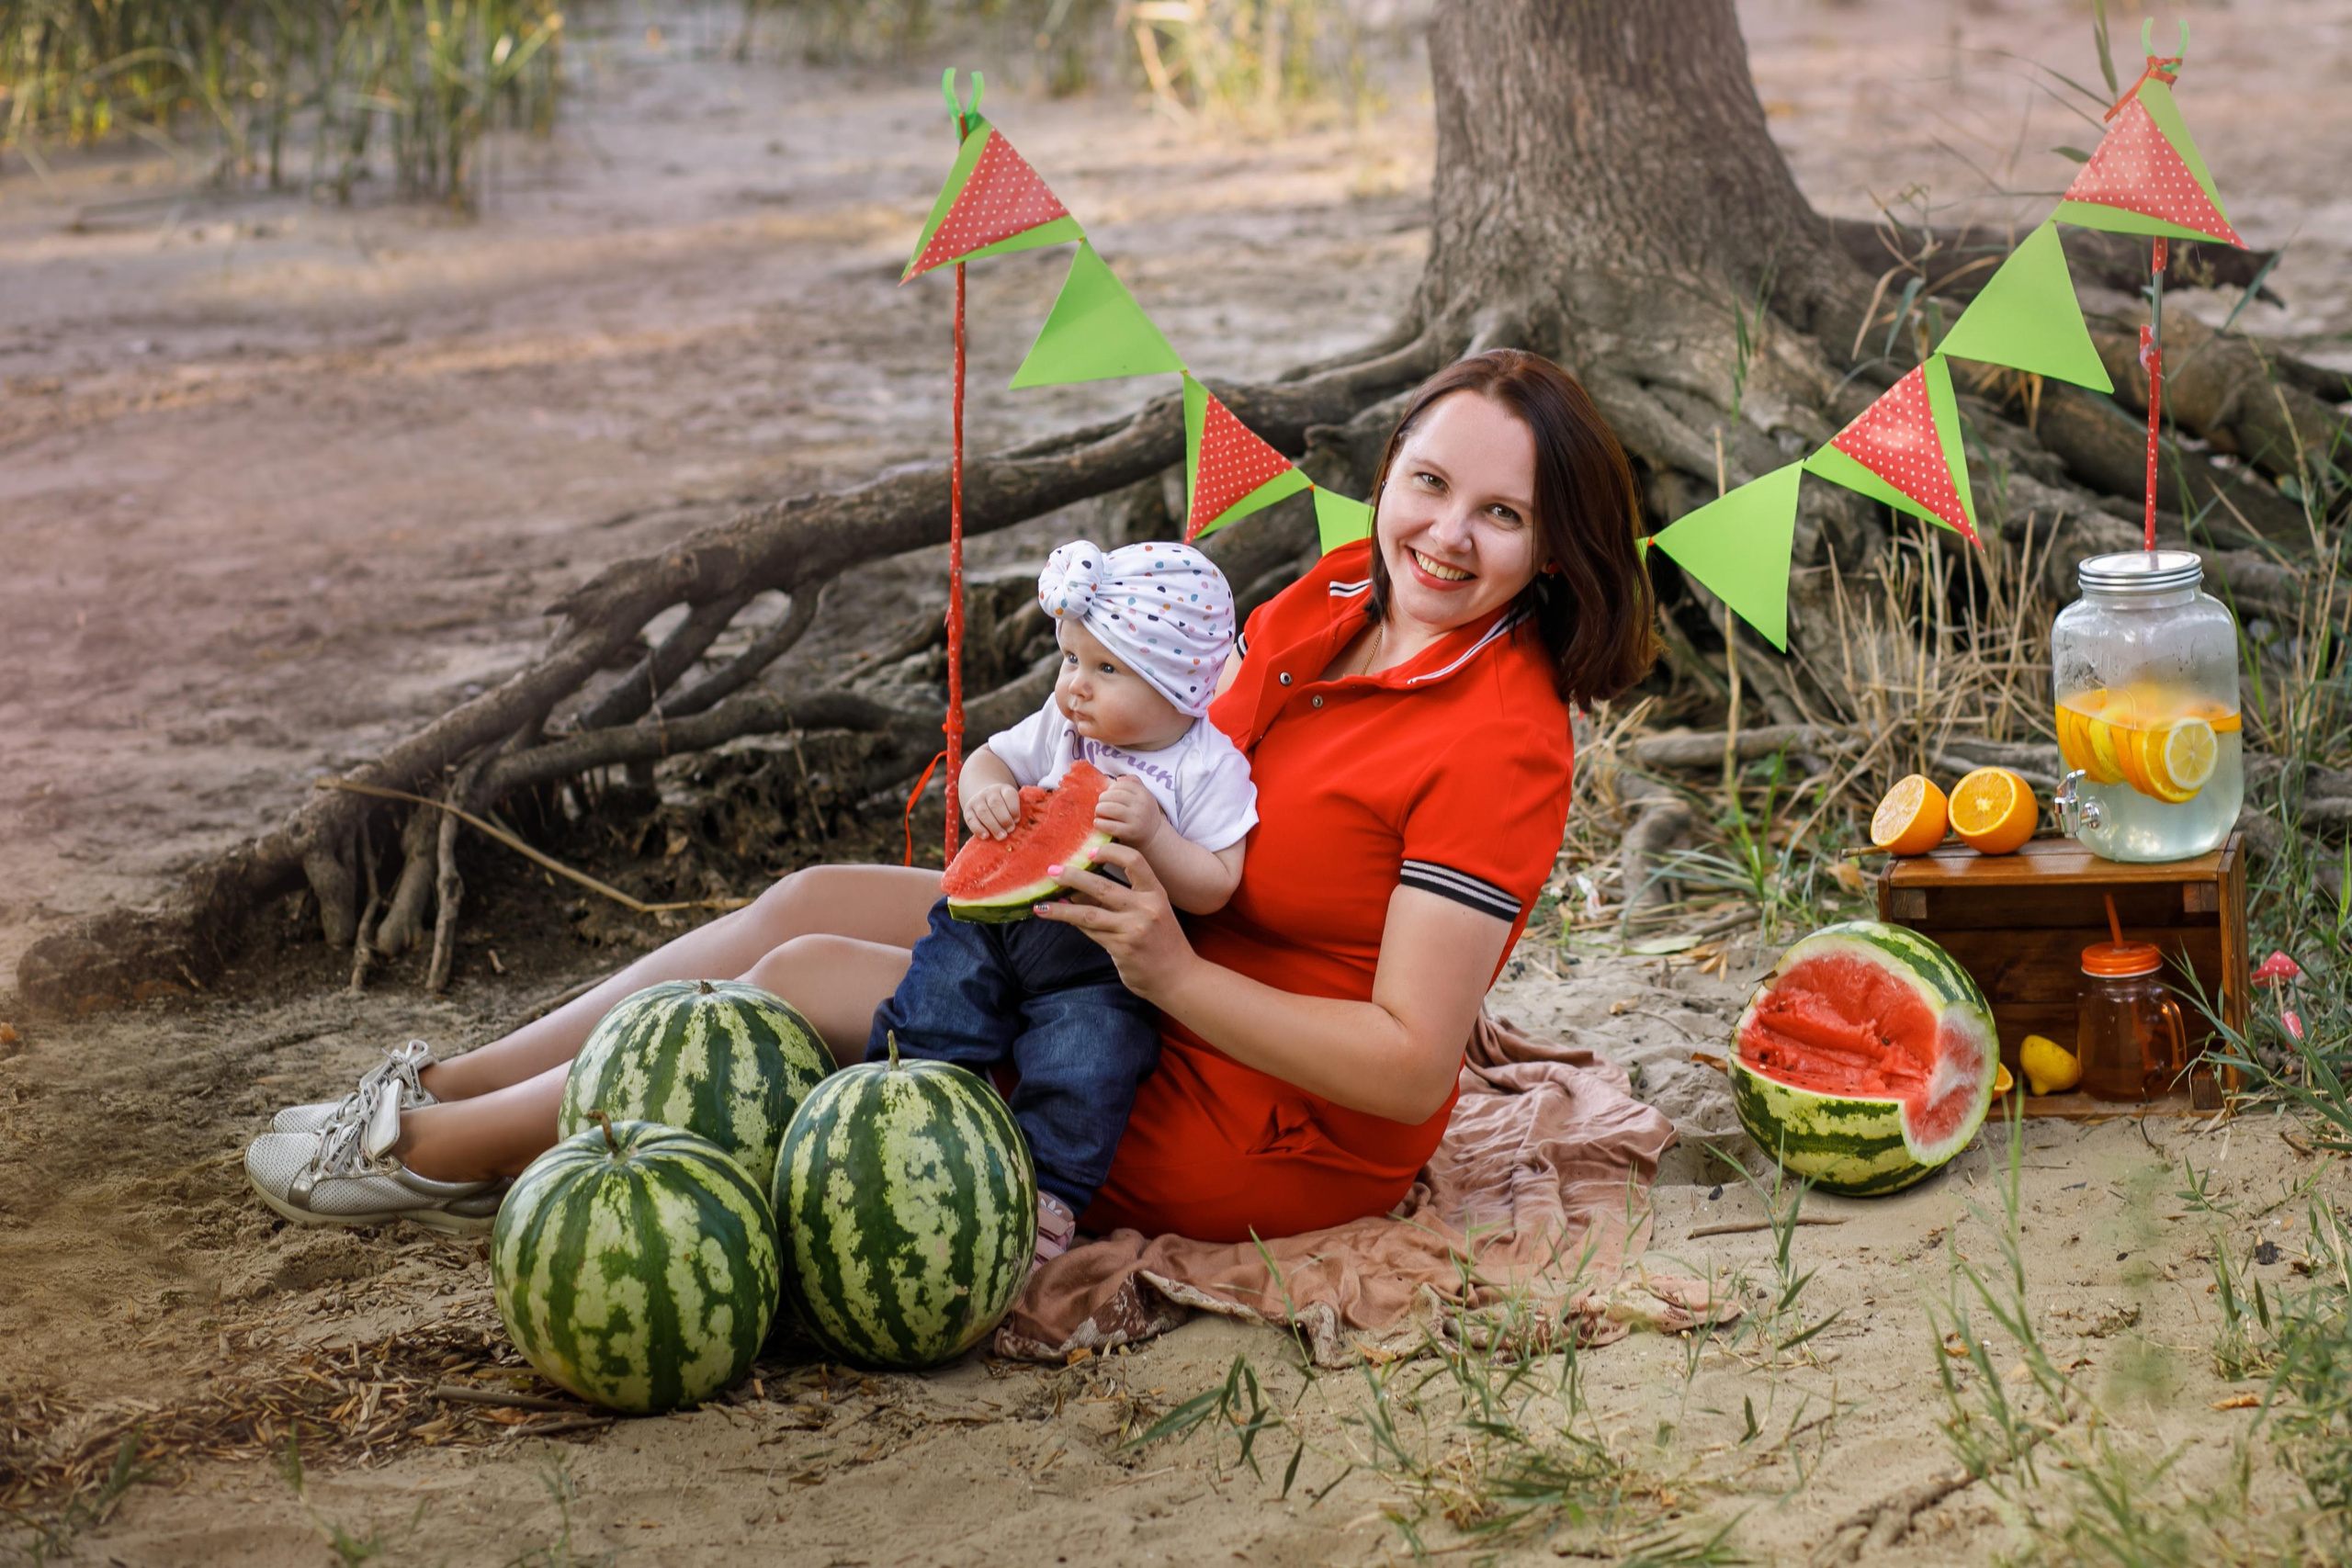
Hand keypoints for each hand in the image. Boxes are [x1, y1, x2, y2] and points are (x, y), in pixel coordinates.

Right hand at [964, 782, 1023, 839]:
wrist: (984, 798)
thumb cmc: (1004, 806)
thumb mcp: (1011, 803)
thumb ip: (1015, 813)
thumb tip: (1016, 827)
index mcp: (1003, 789)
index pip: (1009, 795)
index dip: (1014, 809)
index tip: (1017, 820)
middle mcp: (989, 792)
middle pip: (996, 804)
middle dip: (1004, 819)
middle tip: (1010, 830)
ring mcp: (977, 800)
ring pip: (983, 812)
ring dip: (993, 826)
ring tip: (1001, 836)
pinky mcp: (968, 810)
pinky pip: (971, 820)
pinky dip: (978, 829)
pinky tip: (986, 836)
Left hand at [1033, 841, 1195, 1000]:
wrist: (1179, 978)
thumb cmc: (1164, 943)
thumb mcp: (1153, 913)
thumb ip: (1126, 899)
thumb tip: (1083, 886)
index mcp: (1156, 893)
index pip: (1134, 861)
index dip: (1111, 852)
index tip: (1090, 852)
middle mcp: (1146, 908)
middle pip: (1102, 885)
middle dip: (1073, 877)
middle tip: (1052, 871)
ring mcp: (1133, 929)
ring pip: (1089, 913)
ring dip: (1061, 908)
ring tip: (1041, 903)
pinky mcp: (1121, 948)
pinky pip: (1091, 932)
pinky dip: (1073, 923)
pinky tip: (1057, 916)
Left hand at [1094, 776, 1164, 847]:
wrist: (1153, 837)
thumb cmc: (1143, 814)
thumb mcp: (1143, 797)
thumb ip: (1134, 784)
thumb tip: (1118, 779)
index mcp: (1144, 794)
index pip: (1121, 784)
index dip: (1110, 788)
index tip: (1108, 795)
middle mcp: (1142, 805)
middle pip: (1114, 795)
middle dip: (1102, 799)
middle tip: (1100, 805)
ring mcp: (1136, 819)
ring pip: (1110, 808)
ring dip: (1099, 809)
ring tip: (1098, 813)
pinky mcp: (1130, 832)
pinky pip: (1110, 825)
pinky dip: (1100, 823)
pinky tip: (1097, 823)